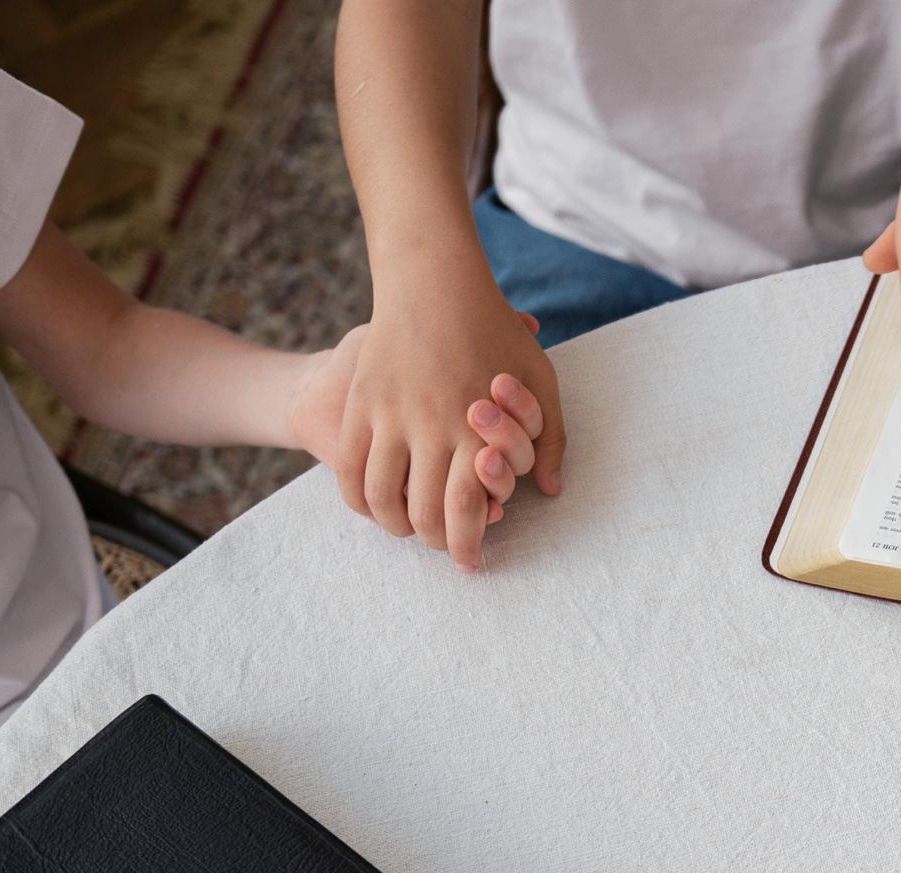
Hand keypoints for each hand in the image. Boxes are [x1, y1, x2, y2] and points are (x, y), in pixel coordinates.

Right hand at [336, 280, 563, 571]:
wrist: (432, 282)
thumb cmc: (494, 332)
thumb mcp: (540, 379)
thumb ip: (549, 438)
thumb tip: (548, 491)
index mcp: (479, 426)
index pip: (469, 508)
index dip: (468, 545)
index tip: (471, 563)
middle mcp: (433, 426)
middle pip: (426, 514)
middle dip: (436, 543)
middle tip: (443, 549)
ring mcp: (391, 416)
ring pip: (384, 500)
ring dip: (397, 527)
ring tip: (410, 531)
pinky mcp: (361, 405)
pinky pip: (351, 471)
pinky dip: (360, 502)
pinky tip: (375, 508)